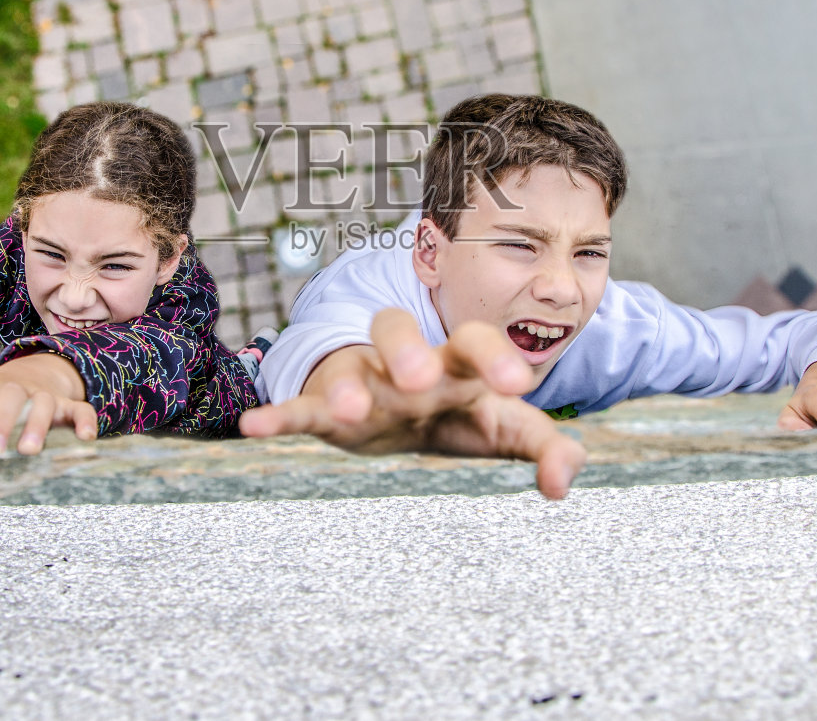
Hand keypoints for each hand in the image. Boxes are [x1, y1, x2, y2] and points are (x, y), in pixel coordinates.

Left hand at [0, 353, 94, 456]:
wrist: (36, 372)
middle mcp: (15, 390)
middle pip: (9, 398)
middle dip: (0, 423)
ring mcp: (44, 396)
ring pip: (44, 405)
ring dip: (37, 426)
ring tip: (28, 451)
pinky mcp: (69, 405)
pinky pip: (82, 410)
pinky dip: (86, 422)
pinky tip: (86, 438)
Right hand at [239, 308, 587, 498]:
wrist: (396, 410)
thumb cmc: (457, 413)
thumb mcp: (505, 429)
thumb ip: (546, 447)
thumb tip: (563, 486)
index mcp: (454, 360)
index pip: (473, 342)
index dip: (496, 357)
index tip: (519, 382)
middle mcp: (404, 359)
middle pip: (398, 329)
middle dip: (408, 350)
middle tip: (421, 379)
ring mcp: (361, 377)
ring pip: (348, 364)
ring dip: (347, 384)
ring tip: (350, 410)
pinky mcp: (324, 406)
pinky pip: (299, 405)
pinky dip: (277, 415)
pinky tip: (253, 427)